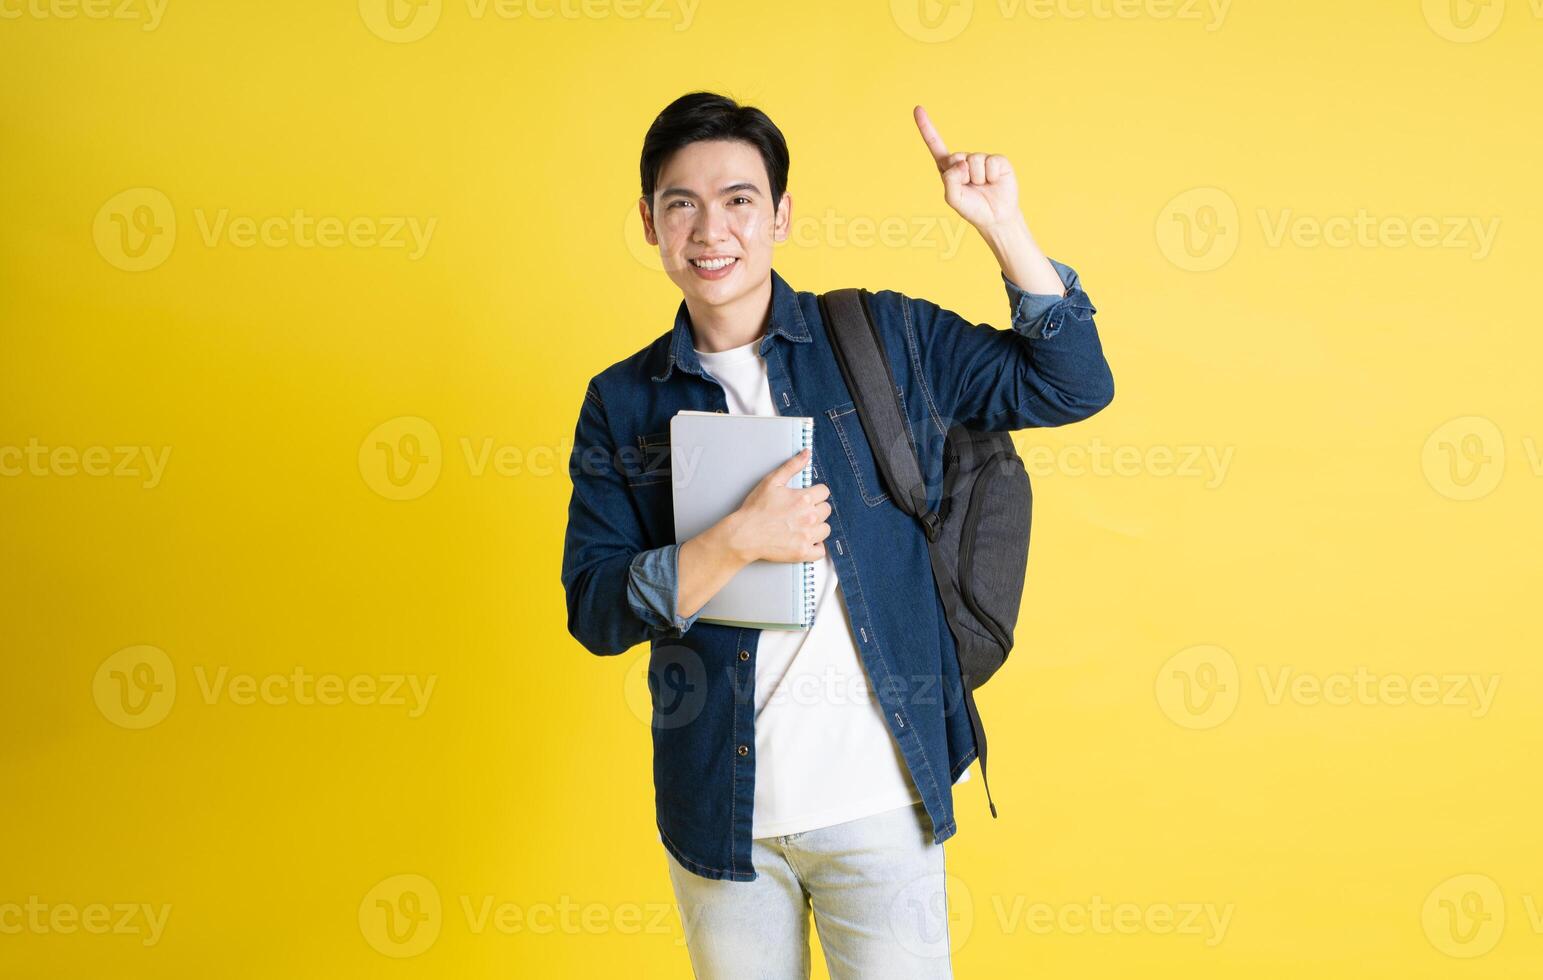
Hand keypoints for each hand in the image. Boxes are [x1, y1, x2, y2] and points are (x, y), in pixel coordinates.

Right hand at [726, 448, 830, 563]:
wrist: (744, 534)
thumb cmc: (755, 509)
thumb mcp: (772, 481)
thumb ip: (792, 466)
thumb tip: (807, 453)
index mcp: (804, 498)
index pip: (824, 492)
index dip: (815, 493)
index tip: (806, 498)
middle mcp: (809, 517)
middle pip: (826, 510)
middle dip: (816, 509)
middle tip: (801, 512)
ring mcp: (807, 536)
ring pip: (826, 529)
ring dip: (817, 527)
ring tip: (803, 526)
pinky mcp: (802, 552)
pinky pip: (821, 551)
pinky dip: (816, 547)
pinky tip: (806, 541)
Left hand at [913, 105, 1021, 234]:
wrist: (997, 217)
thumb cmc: (973, 209)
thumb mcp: (953, 199)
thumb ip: (950, 181)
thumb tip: (961, 162)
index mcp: (948, 168)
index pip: (935, 145)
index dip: (926, 127)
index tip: (917, 109)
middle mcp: (963, 160)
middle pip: (955, 157)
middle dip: (961, 174)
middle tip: (970, 187)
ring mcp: (980, 159)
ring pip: (973, 161)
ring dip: (978, 178)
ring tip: (983, 187)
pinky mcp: (997, 160)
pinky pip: (990, 162)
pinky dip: (991, 175)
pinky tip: (994, 182)